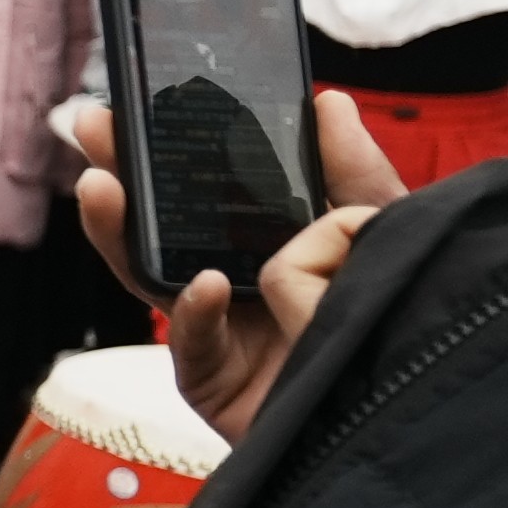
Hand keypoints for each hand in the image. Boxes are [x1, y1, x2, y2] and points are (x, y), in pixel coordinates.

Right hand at [57, 85, 401, 438]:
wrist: (412, 407)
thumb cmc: (392, 329)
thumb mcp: (383, 239)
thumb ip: (358, 178)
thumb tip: (327, 103)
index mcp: (261, 244)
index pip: (202, 188)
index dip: (167, 146)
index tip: (141, 100)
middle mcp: (228, 282)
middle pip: (157, 225)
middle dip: (122, 174)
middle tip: (95, 126)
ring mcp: (213, 331)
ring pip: (151, 276)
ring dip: (119, 231)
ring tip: (102, 187)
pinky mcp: (213, 382)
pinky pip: (194, 343)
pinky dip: (197, 313)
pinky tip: (205, 284)